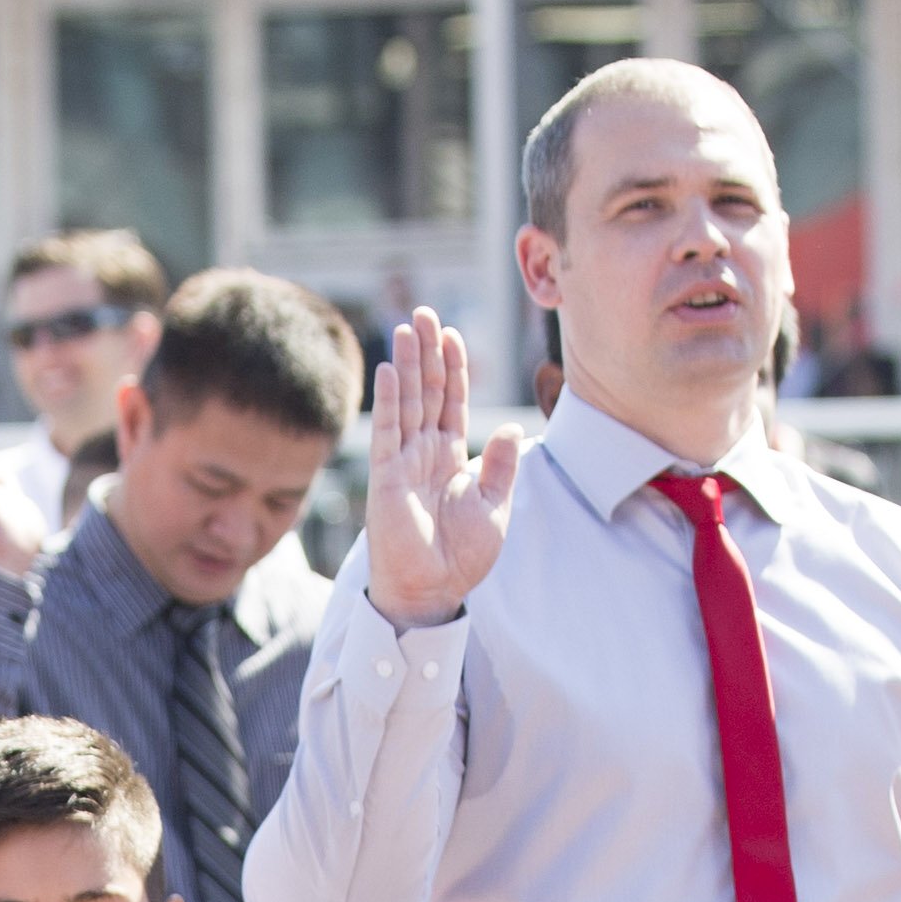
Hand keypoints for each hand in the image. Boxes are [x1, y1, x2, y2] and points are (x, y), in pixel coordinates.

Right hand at [356, 307, 521, 627]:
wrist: (433, 588)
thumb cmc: (462, 556)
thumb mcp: (494, 506)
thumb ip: (501, 466)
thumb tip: (514, 430)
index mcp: (452, 456)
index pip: (453, 401)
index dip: (454, 367)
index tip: (452, 334)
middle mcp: (426, 451)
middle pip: (428, 391)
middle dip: (427, 352)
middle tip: (424, 313)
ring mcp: (404, 461)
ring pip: (408, 402)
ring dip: (408, 364)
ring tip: (408, 327)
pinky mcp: (386, 476)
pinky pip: (388, 430)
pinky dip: (389, 399)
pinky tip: (390, 370)